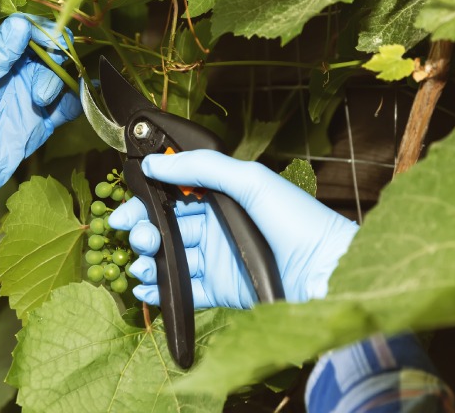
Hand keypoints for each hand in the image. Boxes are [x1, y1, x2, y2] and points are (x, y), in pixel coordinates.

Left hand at [0, 13, 80, 264]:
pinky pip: (62, 109)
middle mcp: (5, 77)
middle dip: (53, 53)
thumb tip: (20, 24)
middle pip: (43, 52)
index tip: (49, 32)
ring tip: (42, 95)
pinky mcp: (35, 128)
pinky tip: (72, 101)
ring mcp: (21, 101)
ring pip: (57, 77)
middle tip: (50, 63)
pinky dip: (73, 102)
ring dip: (60, 79)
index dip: (38, 28)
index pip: (17, 32)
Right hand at [108, 150, 357, 307]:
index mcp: (224, 198)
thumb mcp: (253, 180)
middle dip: (143, 228)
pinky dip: (161, 290)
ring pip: (171, 257)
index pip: (175, 194)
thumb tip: (155, 163)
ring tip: (140, 263)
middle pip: (167, 226)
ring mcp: (218, 260)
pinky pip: (183, 291)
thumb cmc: (300, 222)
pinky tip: (146, 288)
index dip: (147, 198)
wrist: (329, 274)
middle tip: (132, 233)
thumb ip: (203, 167)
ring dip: (148, 259)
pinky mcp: (222, 292)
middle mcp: (218, 227)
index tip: (126, 205)